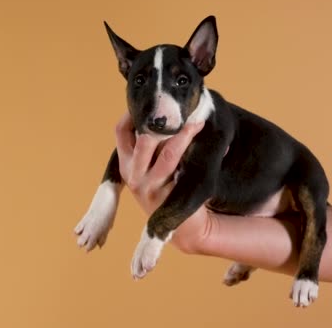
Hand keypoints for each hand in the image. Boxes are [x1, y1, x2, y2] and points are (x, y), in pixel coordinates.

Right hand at [114, 113, 207, 252]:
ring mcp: (151, 187)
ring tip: (198, 122)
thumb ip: (150, 148)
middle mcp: (134, 176)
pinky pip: (185, 168)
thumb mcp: (150, 171)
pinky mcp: (170, 196)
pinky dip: (197, 152)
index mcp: (126, 166)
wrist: (185, 229)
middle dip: (163, 122)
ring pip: (168, 152)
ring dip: (185, 134)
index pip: (120, 132)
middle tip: (180, 109)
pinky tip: (210, 142)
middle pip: (144, 139)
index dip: (132, 113)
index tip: (148, 101)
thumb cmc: (168, 192)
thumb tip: (164, 113)